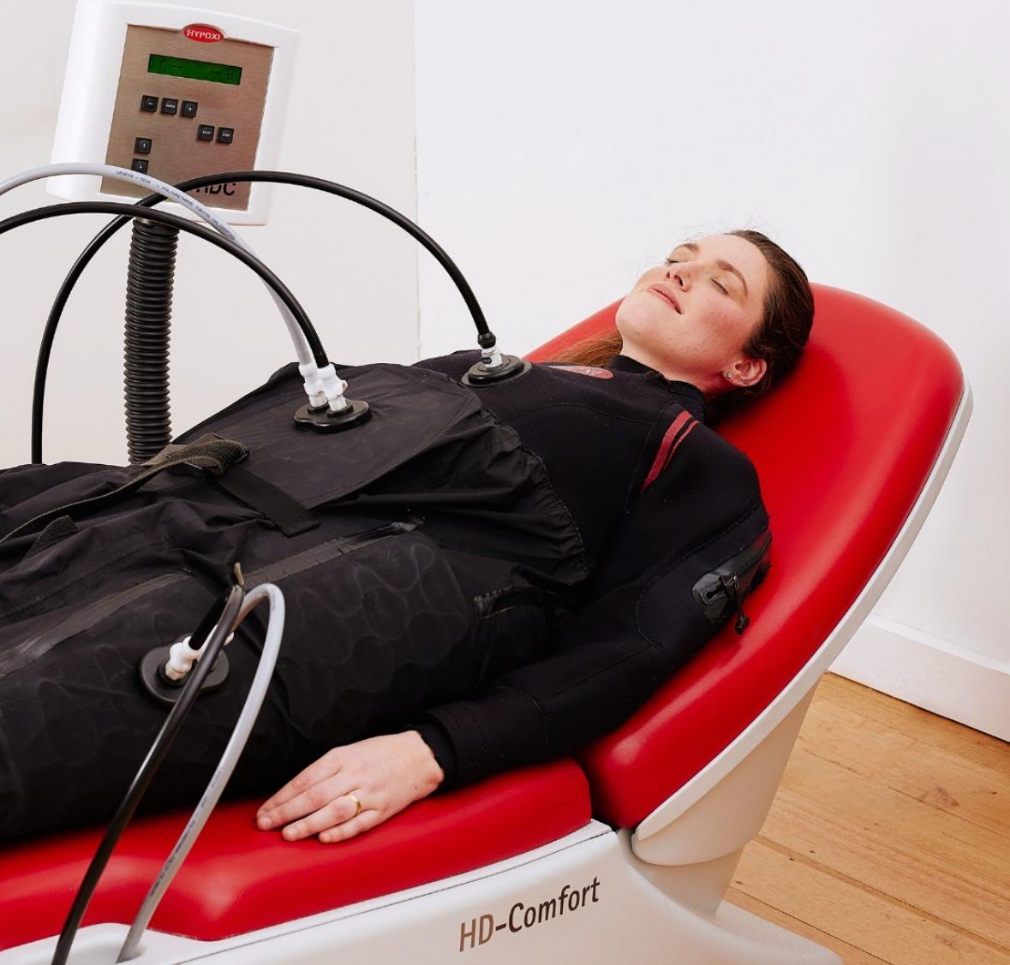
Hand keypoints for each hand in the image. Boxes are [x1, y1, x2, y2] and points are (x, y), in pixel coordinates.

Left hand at [255, 731, 444, 843]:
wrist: (419, 756)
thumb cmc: (380, 754)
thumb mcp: (349, 752)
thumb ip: (324, 771)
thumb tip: (293, 794)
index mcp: (342, 758)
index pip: (305, 779)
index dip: (281, 797)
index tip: (264, 810)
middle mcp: (354, 774)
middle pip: (315, 795)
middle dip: (286, 812)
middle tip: (266, 824)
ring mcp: (370, 793)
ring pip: (335, 811)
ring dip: (309, 824)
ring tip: (289, 834)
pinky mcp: (383, 810)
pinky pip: (359, 823)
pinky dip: (341, 832)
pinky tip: (324, 838)